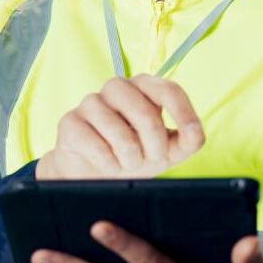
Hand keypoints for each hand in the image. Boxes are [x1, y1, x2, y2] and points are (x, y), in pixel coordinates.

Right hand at [36, 75, 204, 179]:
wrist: (94, 175)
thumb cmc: (135, 155)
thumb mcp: (168, 150)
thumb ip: (188, 140)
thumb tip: (193, 132)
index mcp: (144, 87)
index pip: (168, 89)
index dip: (183, 112)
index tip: (190, 133)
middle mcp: (117, 87)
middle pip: (145, 113)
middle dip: (154, 145)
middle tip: (150, 160)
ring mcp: (91, 102)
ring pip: (118, 129)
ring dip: (129, 156)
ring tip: (129, 163)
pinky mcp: (70, 121)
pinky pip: (93, 143)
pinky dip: (107, 162)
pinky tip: (109, 165)